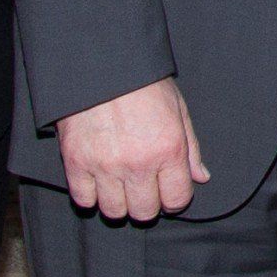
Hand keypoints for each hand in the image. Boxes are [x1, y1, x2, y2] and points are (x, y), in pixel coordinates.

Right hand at [56, 77, 206, 221]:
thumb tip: (200, 177)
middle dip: (147, 205)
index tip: (168, 194)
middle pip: (144, 212)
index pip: (176, 200)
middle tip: (143, 189)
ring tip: (120, 186)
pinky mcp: (76, 162)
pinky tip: (97, 181)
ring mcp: (105, 165)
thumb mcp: (178, 109)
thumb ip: (190, 148)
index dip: (175, 200)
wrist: (102, 63)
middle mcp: (137, 163)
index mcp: (168, 149)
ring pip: (114, 212)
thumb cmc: (144, 83)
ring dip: (119, 203)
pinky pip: (83, 200)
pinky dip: (90, 196)